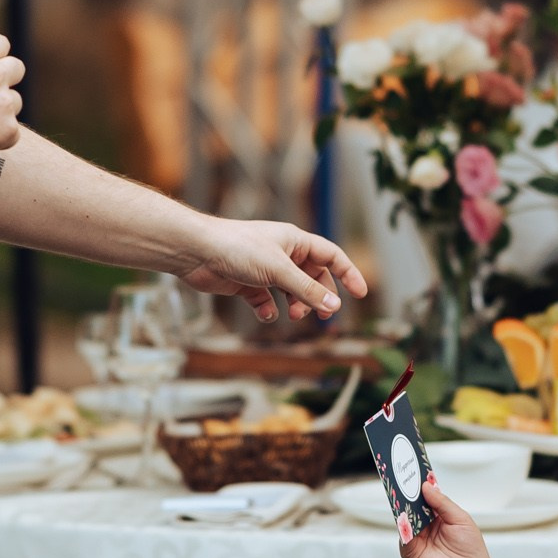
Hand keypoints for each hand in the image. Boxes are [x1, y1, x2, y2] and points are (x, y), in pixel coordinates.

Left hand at [174, 217, 367, 324]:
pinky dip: (270, 309)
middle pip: (313, 277)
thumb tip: (334, 306)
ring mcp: (264, 269)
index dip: (348, 273)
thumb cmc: (237, 249)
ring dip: (296, 305)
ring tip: (293, 314)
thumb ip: (307, 290)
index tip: (361, 294)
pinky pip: (267, 300)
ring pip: (291, 291)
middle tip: (324, 316)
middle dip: (319, 296)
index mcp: (295, 241)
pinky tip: (266, 313)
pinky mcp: (247, 283)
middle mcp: (282, 253)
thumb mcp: (279, 271)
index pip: (331, 256)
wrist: (197, 252)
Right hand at [398, 475, 490, 557]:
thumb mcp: (459, 518)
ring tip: (400, 489)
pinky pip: (403, 533)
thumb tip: (425, 486)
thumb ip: (442, 502)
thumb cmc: (469, 548)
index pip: (423, 495)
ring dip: (401, 503)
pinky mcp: (409, 550)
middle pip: (410, 503)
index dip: (418, 483)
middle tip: (401, 474)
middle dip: (405, 490)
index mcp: (436, 514)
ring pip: (403, 516)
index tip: (412, 467)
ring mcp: (415, 536)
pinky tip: (404, 515)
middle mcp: (423, 524)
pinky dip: (402, 524)